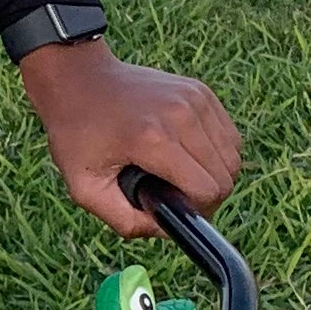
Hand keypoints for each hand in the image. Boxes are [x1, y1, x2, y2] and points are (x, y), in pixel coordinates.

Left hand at [19, 37, 241, 242]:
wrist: (78, 79)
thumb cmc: (77, 134)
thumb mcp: (85, 188)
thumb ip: (125, 221)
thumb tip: (168, 230)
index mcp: (152, 140)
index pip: (207, 190)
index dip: (195, 210)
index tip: (172, 206)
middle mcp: (180, 115)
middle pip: (226, 175)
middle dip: (207, 196)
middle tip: (176, 195)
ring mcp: (194, 98)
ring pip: (233, 155)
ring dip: (214, 173)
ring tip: (182, 175)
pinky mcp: (200, 91)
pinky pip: (229, 134)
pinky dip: (216, 152)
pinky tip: (187, 154)